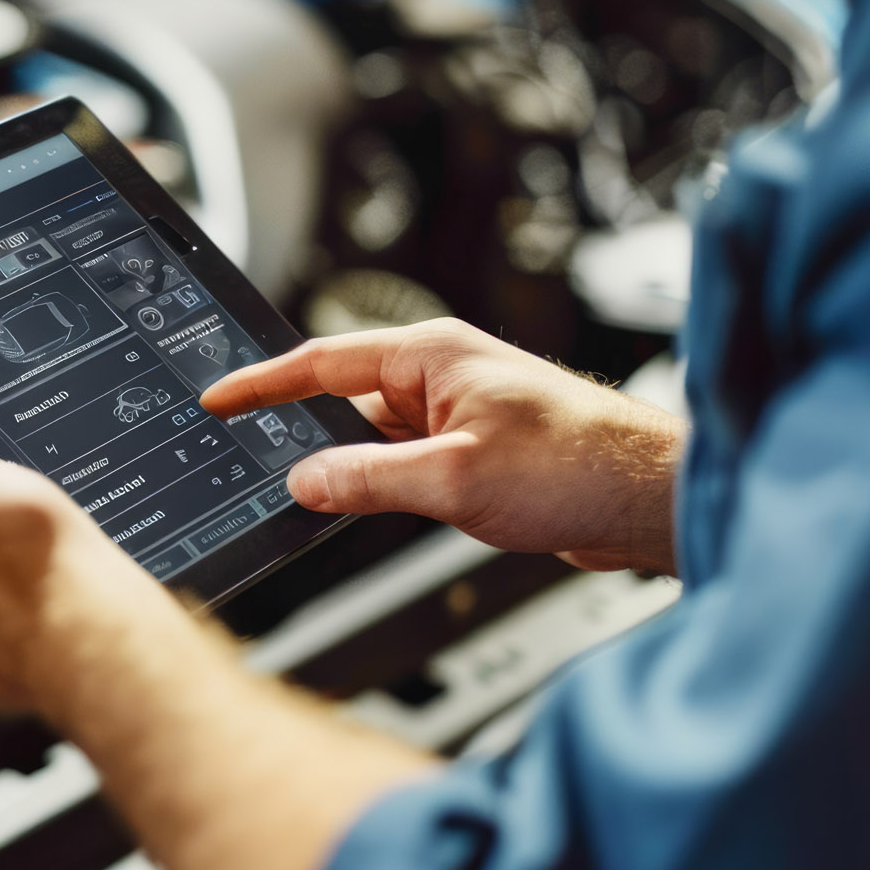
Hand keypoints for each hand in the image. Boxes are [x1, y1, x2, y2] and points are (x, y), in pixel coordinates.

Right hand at [200, 319, 685, 574]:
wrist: (650, 498)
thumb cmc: (579, 464)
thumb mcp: (452, 479)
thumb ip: (368, 479)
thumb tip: (308, 480)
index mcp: (431, 356)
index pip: (322, 362)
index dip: (263, 383)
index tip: (219, 398)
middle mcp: (442, 377)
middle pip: (345, 402)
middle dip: (303, 434)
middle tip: (255, 465)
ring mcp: (460, 415)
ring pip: (376, 440)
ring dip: (351, 469)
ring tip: (316, 500)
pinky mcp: (476, 453)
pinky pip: (406, 464)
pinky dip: (381, 485)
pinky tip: (369, 513)